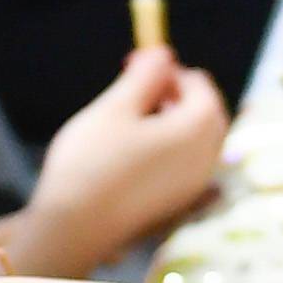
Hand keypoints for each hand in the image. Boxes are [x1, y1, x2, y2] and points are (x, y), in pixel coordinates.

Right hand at [23, 47, 226, 272]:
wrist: (74, 229)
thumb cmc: (91, 162)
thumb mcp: (116, 106)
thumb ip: (146, 75)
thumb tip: (164, 53)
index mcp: (199, 129)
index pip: (200, 85)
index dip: (169, 70)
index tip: (134, 65)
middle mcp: (207, 158)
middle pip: (205, 113)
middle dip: (174, 94)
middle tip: (134, 88)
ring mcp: (195, 186)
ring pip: (195, 140)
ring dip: (171, 120)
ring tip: (129, 117)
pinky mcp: (179, 204)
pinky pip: (184, 164)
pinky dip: (168, 147)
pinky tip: (132, 150)